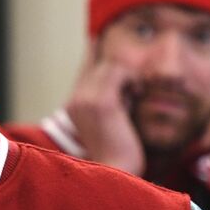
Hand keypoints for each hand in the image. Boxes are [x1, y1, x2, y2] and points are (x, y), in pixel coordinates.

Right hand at [63, 39, 144, 175]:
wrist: (117, 173)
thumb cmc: (121, 153)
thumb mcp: (114, 122)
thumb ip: (114, 100)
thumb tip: (129, 81)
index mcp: (74, 105)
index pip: (85, 67)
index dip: (92, 51)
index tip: (96, 36)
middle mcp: (75, 100)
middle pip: (104, 64)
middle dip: (123, 76)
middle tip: (133, 97)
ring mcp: (86, 99)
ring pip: (113, 66)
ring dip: (129, 80)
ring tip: (133, 101)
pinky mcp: (102, 101)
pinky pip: (122, 72)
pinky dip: (133, 83)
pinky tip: (135, 99)